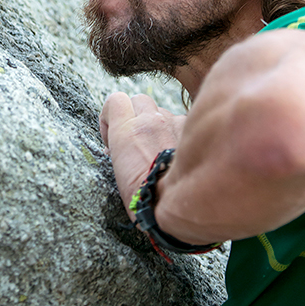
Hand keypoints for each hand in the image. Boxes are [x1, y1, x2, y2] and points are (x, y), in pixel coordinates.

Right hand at [100, 92, 186, 213]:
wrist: (180, 204)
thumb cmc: (146, 197)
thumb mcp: (121, 172)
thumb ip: (122, 149)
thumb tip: (120, 147)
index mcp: (126, 131)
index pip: (115, 101)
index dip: (112, 116)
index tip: (113, 136)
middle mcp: (150, 121)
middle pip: (139, 100)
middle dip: (136, 116)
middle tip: (136, 140)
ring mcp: (173, 123)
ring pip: (162, 111)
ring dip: (158, 125)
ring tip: (158, 150)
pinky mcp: (193, 131)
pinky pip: (182, 123)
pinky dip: (178, 134)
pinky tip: (177, 154)